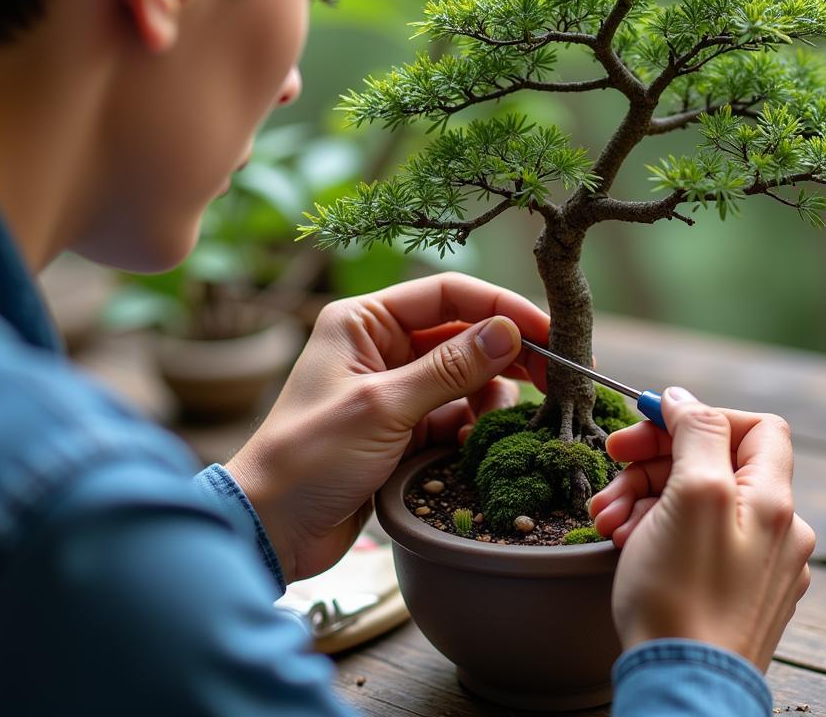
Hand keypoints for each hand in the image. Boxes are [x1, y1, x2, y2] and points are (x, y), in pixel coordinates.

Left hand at [227, 273, 548, 582]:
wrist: (270, 529)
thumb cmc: (309, 457)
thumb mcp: (383, 406)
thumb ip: (450, 368)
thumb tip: (508, 332)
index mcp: (365, 321)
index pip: (447, 295)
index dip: (500, 307)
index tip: (548, 330)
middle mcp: (382, 346)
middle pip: (462, 334)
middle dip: (506, 353)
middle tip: (554, 375)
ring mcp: (395, 388)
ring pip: (466, 377)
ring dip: (490, 396)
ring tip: (498, 423)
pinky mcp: (405, 428)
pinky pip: (456, 414)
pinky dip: (473, 426)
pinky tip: (475, 446)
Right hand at [589, 387, 815, 670]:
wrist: (685, 690)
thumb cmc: (685, 595)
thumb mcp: (692, 493)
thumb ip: (697, 433)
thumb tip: (685, 397)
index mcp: (774, 501)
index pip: (755, 426)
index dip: (701, 415)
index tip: (649, 422)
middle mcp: (776, 531)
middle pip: (715, 462)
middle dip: (656, 459)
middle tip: (612, 463)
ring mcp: (756, 566)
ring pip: (697, 502)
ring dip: (645, 496)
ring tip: (605, 518)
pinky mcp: (732, 593)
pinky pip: (695, 540)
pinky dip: (657, 531)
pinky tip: (624, 542)